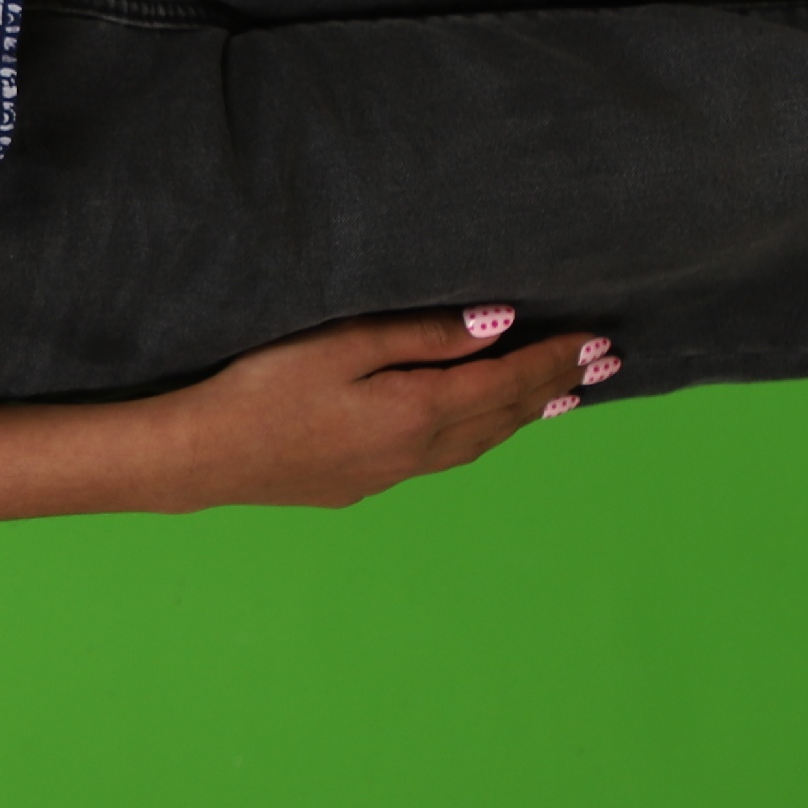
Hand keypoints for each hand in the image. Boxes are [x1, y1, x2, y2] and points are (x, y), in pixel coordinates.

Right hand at [150, 308, 606, 510]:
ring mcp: (392, 474)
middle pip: (504, 416)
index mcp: (419, 410)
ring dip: (525, 417)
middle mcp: (418, 451)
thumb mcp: (340, 344)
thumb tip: (495, 324)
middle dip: (556, 386)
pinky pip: (448, 456)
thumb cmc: (262, 388)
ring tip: (562, 398)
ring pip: (480, 443)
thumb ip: (420, 334)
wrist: (203, 458)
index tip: (596, 339)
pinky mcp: (365, 484)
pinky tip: (481, 429)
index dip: (553, 358)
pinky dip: (484, 435)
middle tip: (604, 365)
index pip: (506, 380)